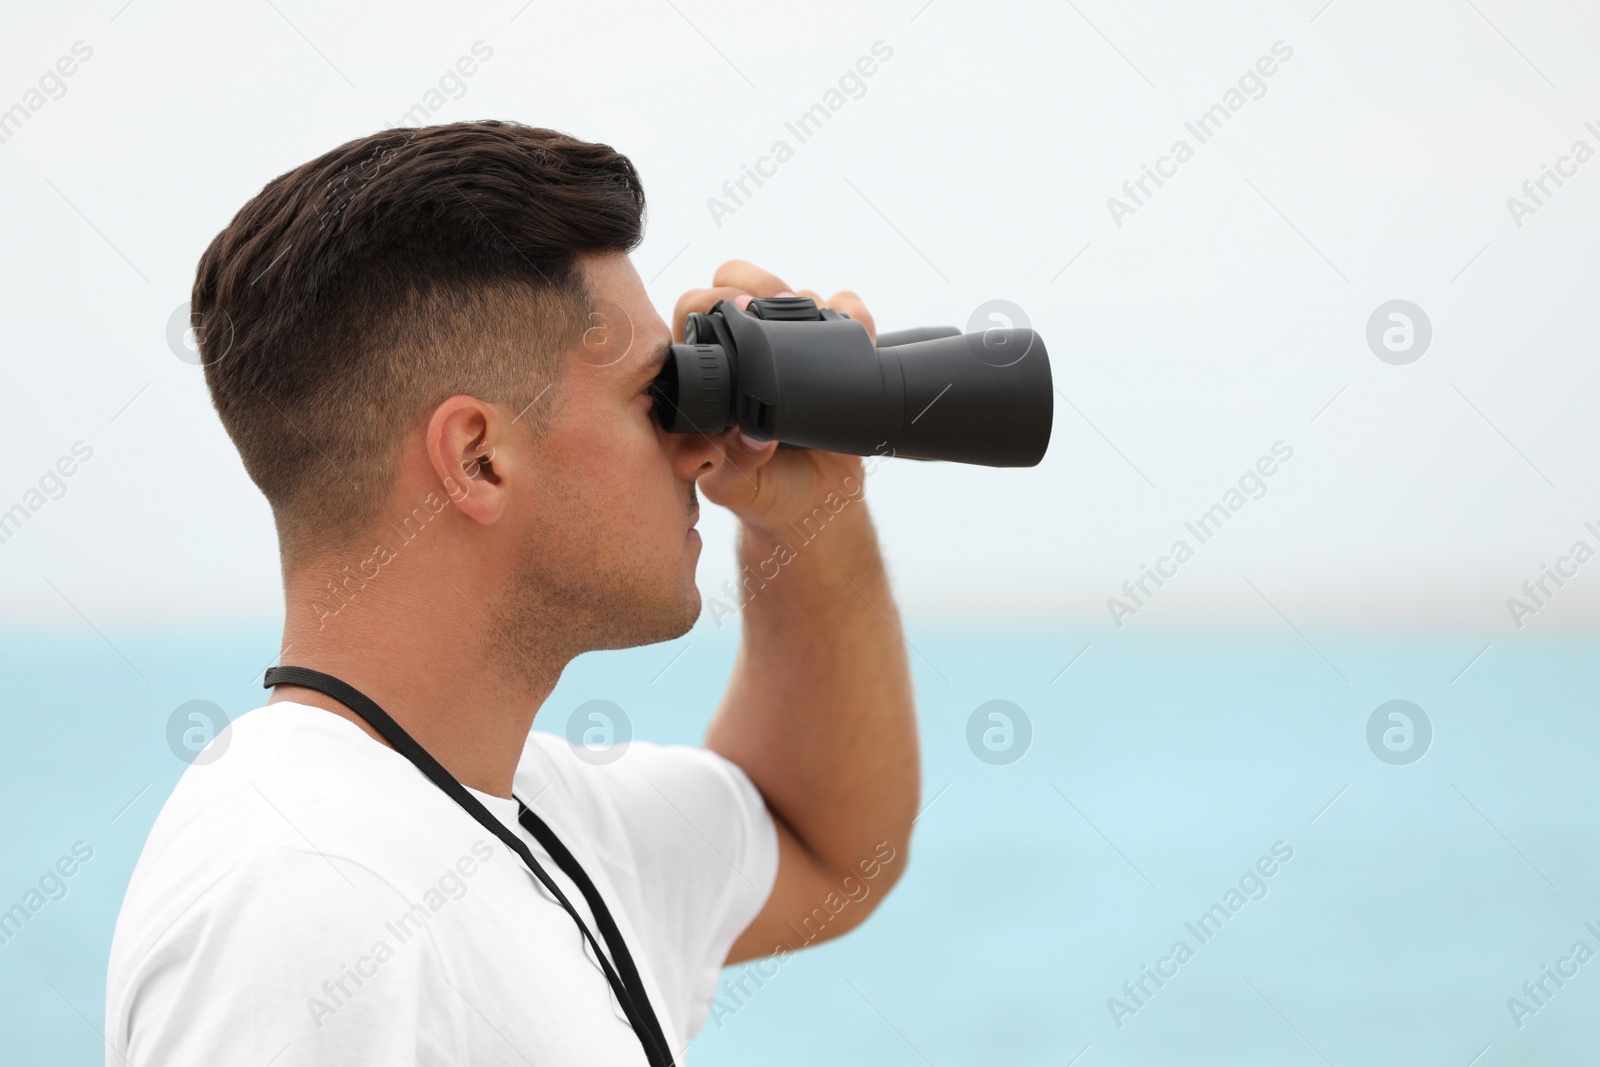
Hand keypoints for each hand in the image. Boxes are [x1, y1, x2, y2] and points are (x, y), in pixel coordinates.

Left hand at [673, 260, 877, 536]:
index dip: (709, 301)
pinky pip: (850, 311)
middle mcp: (749, 349)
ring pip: (797, 290)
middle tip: (773, 308)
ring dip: (812, 302)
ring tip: (821, 330)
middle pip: (743, 280)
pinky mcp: (836, 352)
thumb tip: (735, 441)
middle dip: (759, 283)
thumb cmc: (762, 490)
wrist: (816, 502)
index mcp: (710, 370)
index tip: (734, 313)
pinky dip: (857, 317)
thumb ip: (726, 465)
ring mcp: (793, 348)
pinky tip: (860, 342)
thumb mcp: (734, 485)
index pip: (695, 309)